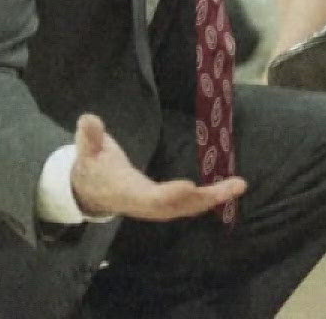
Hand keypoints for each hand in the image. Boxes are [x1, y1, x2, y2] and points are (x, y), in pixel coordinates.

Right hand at [69, 114, 244, 221]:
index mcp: (128, 191)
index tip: (190, 186)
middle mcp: (145, 204)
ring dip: (214, 198)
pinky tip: (227, 189)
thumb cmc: (91, 167)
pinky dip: (208, 198)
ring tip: (238, 185)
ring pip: (187, 207)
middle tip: (234, 186)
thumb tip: (89, 119)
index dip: (170, 194)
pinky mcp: (163, 203)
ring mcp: (156, 206)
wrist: (89, 190)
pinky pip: (188, 204)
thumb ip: (89, 136)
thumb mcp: (87, 150)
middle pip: (178, 206)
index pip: (152, 197)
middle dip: (205, 198)